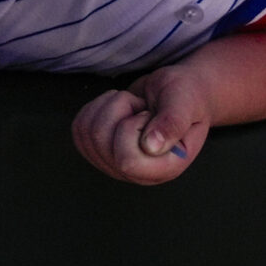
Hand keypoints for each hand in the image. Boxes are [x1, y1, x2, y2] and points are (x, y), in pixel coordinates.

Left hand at [72, 70, 210, 184]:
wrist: (178, 91)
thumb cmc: (186, 96)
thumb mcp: (185, 102)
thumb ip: (173, 122)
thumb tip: (151, 146)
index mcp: (165, 168)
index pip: (126, 161)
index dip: (132, 128)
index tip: (150, 115)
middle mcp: (138, 174)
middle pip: (101, 142)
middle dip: (120, 108)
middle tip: (143, 108)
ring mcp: (115, 165)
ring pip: (88, 132)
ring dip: (110, 106)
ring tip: (134, 107)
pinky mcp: (98, 151)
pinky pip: (79, 128)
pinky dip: (96, 107)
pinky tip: (119, 109)